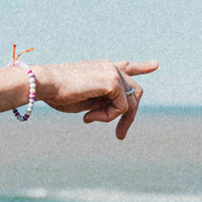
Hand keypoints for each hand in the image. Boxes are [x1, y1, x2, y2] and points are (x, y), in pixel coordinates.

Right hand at [35, 60, 156, 138]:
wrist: (46, 84)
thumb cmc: (57, 93)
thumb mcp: (84, 100)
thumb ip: (102, 103)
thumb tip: (113, 112)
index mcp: (102, 68)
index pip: (127, 67)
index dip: (142, 67)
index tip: (155, 65)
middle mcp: (111, 67)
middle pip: (134, 93)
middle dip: (128, 117)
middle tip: (119, 136)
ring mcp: (114, 72)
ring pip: (130, 103)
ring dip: (114, 118)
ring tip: (90, 120)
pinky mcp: (113, 81)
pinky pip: (122, 108)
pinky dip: (108, 117)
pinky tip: (88, 116)